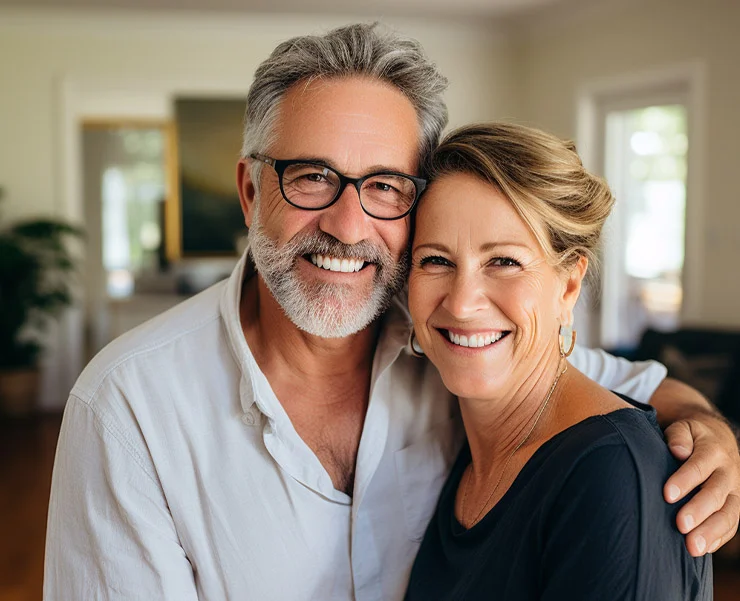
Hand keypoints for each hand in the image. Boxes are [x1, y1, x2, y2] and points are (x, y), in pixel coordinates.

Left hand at [663, 412, 739, 555]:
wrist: (718, 440)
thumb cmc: (691, 436)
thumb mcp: (683, 428)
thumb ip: (678, 437)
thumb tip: (677, 451)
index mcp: (713, 451)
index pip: (699, 467)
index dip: (684, 481)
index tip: (667, 495)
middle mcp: (728, 473)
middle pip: (716, 494)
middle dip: (699, 511)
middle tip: (680, 525)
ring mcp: (735, 492)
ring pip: (728, 514)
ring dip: (711, 532)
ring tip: (692, 548)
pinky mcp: (735, 506)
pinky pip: (732, 525)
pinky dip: (719, 539)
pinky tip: (703, 549)